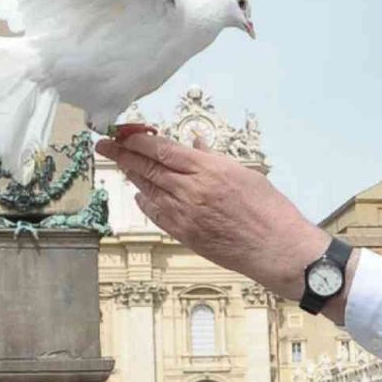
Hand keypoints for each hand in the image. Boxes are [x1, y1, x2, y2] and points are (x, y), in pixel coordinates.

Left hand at [96, 132, 332, 305]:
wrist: (276, 248)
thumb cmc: (269, 210)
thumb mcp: (244, 172)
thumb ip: (213, 158)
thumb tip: (195, 144)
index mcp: (207, 169)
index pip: (161, 148)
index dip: (136, 139)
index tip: (122, 132)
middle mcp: (191, 190)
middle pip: (147, 167)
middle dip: (122, 154)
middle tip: (104, 145)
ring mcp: (185, 214)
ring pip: (148, 189)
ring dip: (132, 176)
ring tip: (120, 164)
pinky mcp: (185, 235)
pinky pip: (156, 214)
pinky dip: (145, 202)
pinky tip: (140, 195)